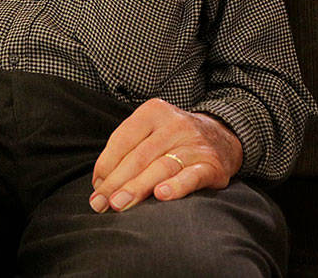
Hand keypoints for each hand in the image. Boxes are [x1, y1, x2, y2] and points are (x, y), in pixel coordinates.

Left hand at [89, 98, 241, 212]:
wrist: (222, 136)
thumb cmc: (174, 139)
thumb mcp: (151, 132)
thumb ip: (127, 151)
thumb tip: (100, 184)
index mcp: (153, 112)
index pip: (123, 139)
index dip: (106, 165)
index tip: (95, 188)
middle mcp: (174, 124)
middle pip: (139, 156)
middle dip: (116, 182)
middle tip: (101, 204)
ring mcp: (194, 143)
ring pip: (161, 166)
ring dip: (138, 188)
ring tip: (119, 204)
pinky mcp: (212, 164)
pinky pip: (192, 176)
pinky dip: (176, 186)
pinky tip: (161, 196)